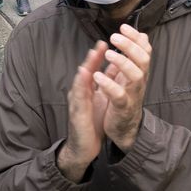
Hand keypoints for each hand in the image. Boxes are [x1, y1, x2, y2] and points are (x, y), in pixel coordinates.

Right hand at [57, 42, 110, 182]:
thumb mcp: (100, 100)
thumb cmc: (91, 123)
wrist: (83, 148)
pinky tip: (84, 75)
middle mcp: (81, 94)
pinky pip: (80, 98)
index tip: (109, 42)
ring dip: (87, 67)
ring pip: (82, 81)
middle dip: (94, 57)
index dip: (101, 56)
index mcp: (89, 91)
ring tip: (93, 54)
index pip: (95, 71)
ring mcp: (77, 103)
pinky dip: (81, 85)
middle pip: (87, 72)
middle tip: (101, 43)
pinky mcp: (77, 114)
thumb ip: (105, 85)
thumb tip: (113, 68)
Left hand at [94, 25, 150, 150]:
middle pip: (143, 59)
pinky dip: (109, 85)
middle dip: (130, 46)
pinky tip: (98, 76)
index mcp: (139, 72)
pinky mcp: (122, 108)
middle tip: (115, 36)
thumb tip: (142, 35)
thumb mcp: (130, 75)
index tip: (123, 26)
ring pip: (135, 75)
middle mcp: (139, 81)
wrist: (125, 129)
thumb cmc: (126, 99)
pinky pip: (119, 95)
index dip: (135, 37)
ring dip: (122, 62)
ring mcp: (132, 94)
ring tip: (108, 54)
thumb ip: (133, 57)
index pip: (144, 50)